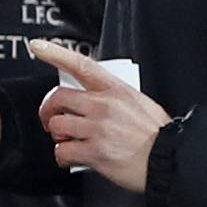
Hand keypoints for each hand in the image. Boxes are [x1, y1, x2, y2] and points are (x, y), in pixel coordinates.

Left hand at [32, 40, 170, 192]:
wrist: (168, 159)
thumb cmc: (157, 135)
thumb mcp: (140, 103)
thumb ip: (115, 98)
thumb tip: (95, 101)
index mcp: (116, 90)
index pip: (81, 65)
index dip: (56, 53)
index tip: (38, 47)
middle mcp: (104, 106)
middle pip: (59, 98)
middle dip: (48, 110)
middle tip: (50, 119)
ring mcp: (98, 128)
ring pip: (57, 125)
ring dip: (57, 135)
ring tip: (66, 141)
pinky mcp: (95, 152)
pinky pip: (63, 151)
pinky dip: (62, 156)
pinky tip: (69, 159)